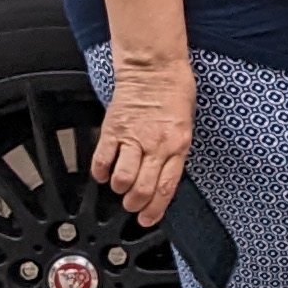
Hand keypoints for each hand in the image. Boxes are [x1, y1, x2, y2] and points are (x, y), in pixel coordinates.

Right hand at [92, 57, 195, 226]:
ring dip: (119, 189)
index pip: (167, 187)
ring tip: (120, 187)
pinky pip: (102, 159)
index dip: (156, 209)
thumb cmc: (174, 92)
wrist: (155, 67)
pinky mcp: (113, 129)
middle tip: (132, 205)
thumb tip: (165, 177)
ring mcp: (133, 138)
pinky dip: (100, 172)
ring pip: (122, 179)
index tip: (148, 219)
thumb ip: (175, 152)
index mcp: (178, 145)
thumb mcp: (186, 126)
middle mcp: (156, 145)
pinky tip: (104, 172)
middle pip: (143, 189)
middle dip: (136, 204)